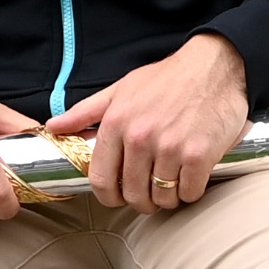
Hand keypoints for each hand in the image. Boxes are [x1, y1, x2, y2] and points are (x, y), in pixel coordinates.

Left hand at [43, 33, 250, 212]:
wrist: (215, 67)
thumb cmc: (167, 79)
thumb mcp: (120, 89)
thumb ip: (85, 112)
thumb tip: (53, 127)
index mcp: (117, 123)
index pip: (101, 179)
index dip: (107, 197)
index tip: (117, 198)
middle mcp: (141, 138)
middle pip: (132, 194)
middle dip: (140, 201)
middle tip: (149, 194)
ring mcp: (171, 148)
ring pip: (161, 197)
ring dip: (166, 199)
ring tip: (171, 185)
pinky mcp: (200, 156)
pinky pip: (189, 192)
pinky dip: (190, 192)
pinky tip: (191, 179)